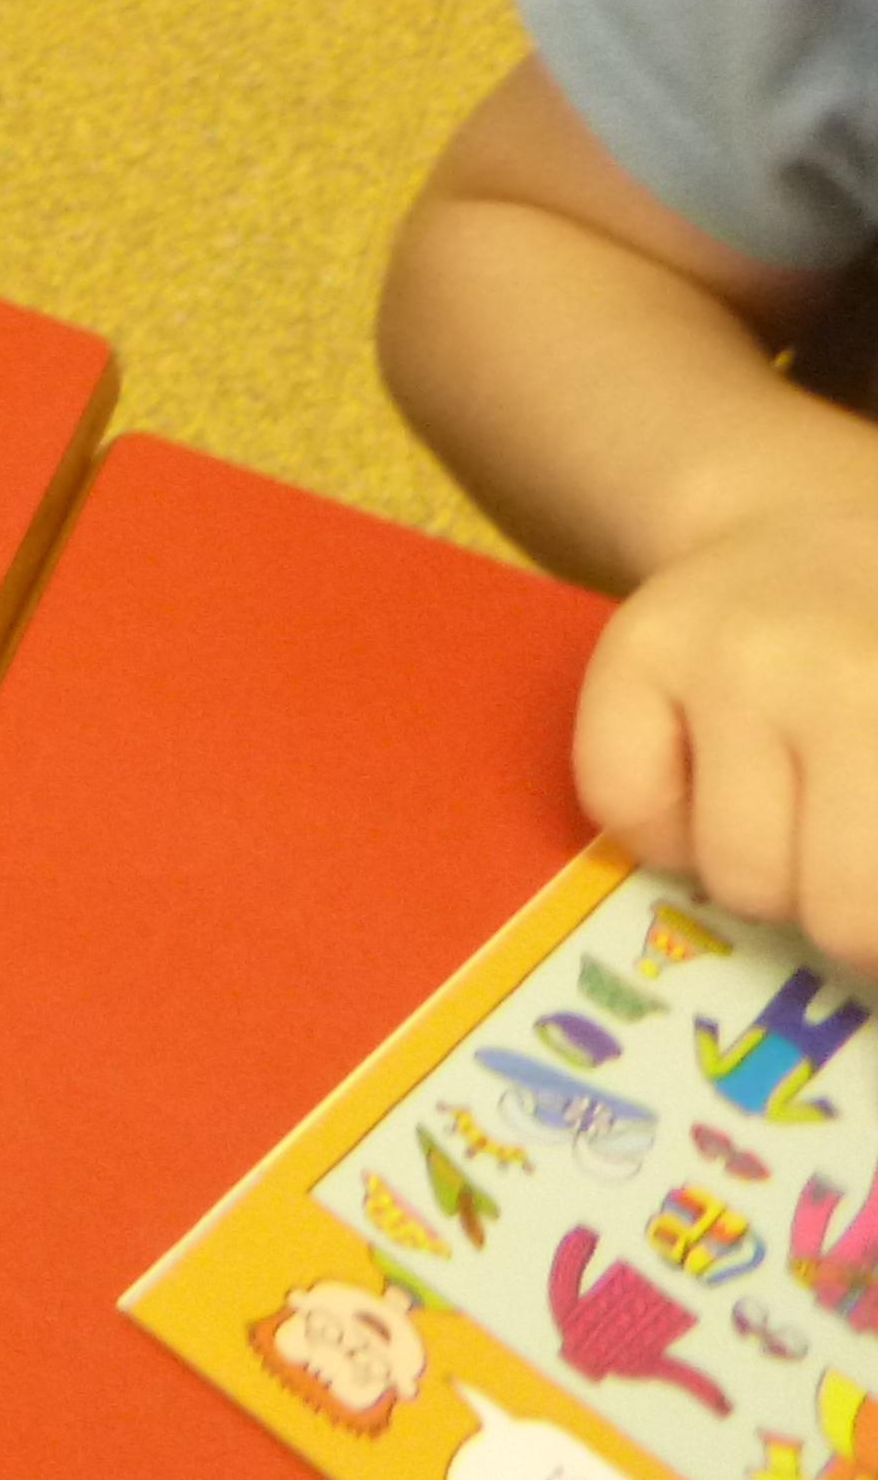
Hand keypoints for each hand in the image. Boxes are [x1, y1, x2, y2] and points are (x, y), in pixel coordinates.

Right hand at [577, 498, 877, 971]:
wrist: (802, 527)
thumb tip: (868, 952)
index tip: (871, 887)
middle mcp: (843, 679)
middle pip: (843, 912)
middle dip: (846, 911)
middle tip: (846, 858)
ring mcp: (728, 662)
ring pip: (735, 878)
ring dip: (761, 872)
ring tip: (783, 809)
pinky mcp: (632, 651)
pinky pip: (625, 811)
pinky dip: (661, 830)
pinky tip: (700, 782)